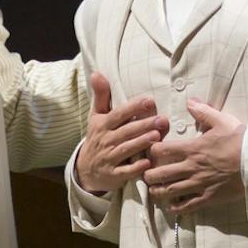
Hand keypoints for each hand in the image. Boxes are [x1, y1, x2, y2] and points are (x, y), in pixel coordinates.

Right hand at [76, 72, 164, 194]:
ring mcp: (109, 158)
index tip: (149, 101)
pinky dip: (135, 168)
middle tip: (162, 120)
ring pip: (126, 149)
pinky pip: (125, 172)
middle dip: (143, 125)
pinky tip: (147, 164)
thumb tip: (97, 72)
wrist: (86, 169)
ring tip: (157, 136)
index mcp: (103, 125)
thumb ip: (101, 96)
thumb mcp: (96, 116)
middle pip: (126, 131)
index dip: (133, 108)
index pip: (118, 114)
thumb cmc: (97, 138)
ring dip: (141, 143)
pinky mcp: (113, 175)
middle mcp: (106, 141)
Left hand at [144, 100, 246, 214]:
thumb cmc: (241, 140)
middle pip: (160, 174)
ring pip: (170, 192)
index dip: (151, 150)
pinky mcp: (209, 197)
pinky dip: (177, 208)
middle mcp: (191, 168)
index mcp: (192, 148)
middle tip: (146, 174)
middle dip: (148, 175)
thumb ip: (203, 111)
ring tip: (155, 190)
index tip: (150, 150)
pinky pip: (188, 206)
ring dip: (158, 192)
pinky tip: (172, 206)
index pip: (161, 150)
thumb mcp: (223, 120)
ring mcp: (199, 184)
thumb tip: (190, 101)